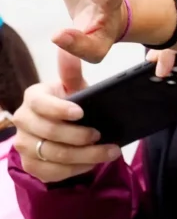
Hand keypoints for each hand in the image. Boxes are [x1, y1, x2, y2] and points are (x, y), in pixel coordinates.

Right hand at [13, 49, 120, 182]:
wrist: (62, 126)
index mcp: (33, 98)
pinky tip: (94, 162)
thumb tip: (70, 45)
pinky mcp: (30, 165)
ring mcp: (24, 145)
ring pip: (54, 155)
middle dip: (79, 136)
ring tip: (110, 151)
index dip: (59, 109)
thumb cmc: (70, 102)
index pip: (41, 104)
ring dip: (85, 155)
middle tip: (101, 135)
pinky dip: (77, 168)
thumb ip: (71, 69)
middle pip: (49, 133)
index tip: (81, 112)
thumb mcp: (73, 86)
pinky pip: (53, 172)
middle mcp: (23, 121)